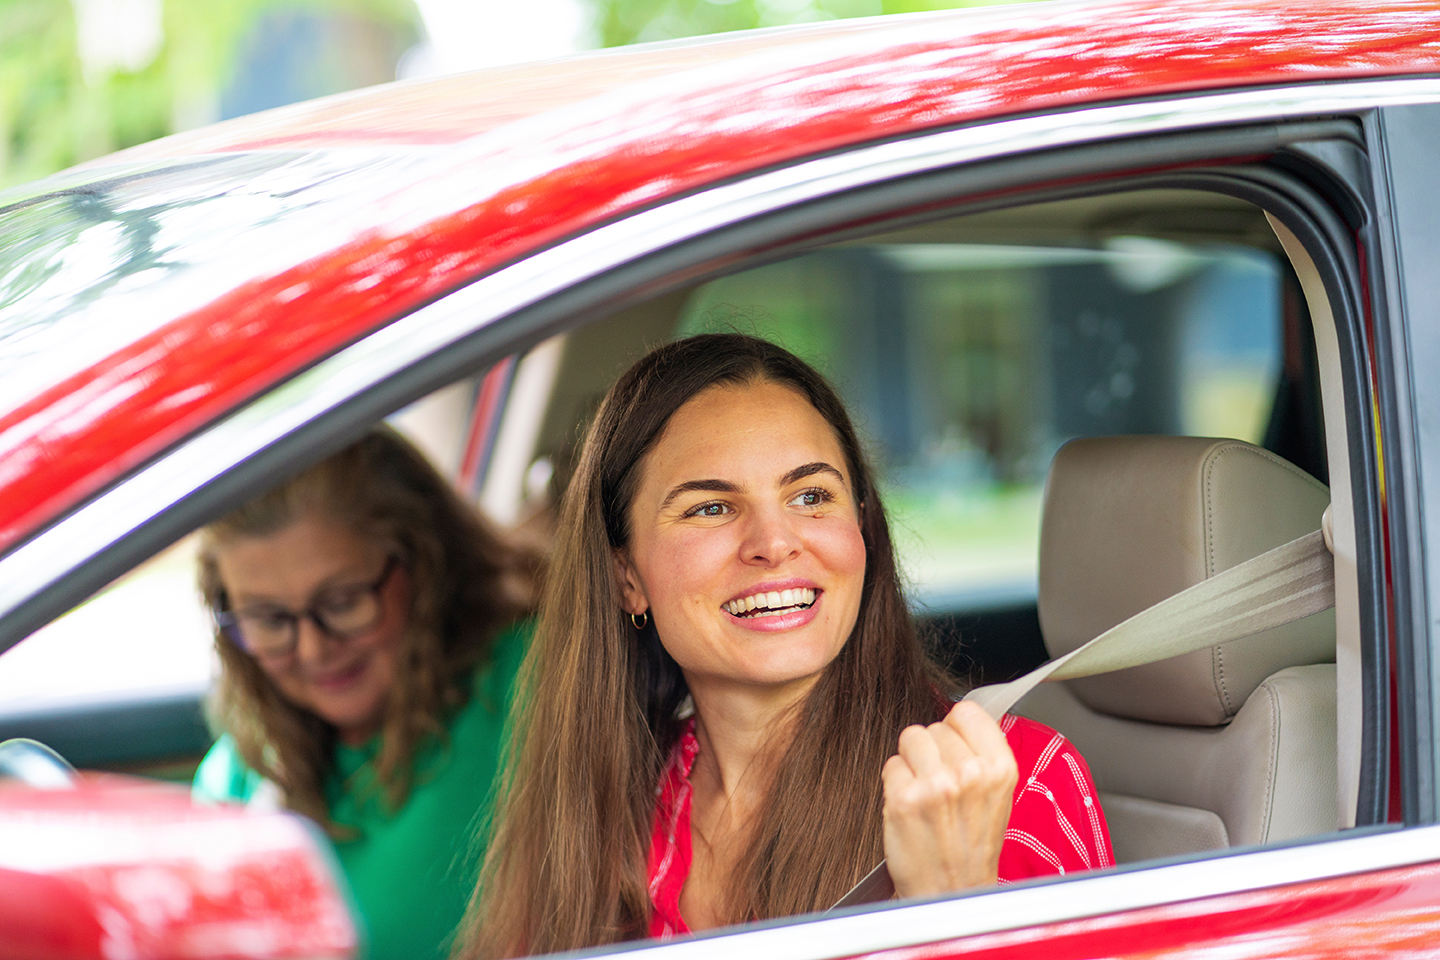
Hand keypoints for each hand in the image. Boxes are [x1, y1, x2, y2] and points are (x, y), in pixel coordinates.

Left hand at [881, 700, 1017, 897]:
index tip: (954, 748)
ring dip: (911, 762)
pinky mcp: (904, 800)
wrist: (954, 895)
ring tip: (925, 793)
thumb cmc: (972, 848)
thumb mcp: (996, 796)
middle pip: (934, 726)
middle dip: (932, 752)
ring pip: (910, 738)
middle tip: (941, 787)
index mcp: (1000, 769)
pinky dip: (895, 783)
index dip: (955, 729)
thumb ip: (981, 754)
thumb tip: (959, 717)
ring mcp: (936, 786)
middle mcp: (970, 773)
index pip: (966, 711)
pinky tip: (911, 807)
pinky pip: (891, 765)